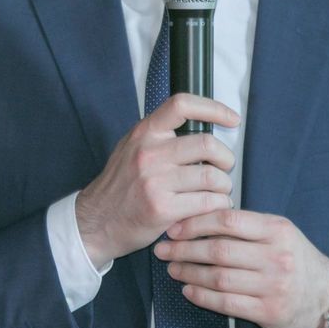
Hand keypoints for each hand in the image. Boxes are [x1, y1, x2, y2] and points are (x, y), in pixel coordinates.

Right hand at [74, 93, 240, 264]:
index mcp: (144, 133)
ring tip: (218, 192)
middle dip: (226, 158)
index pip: (182, 105)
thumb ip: (160, 137)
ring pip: (212, 177)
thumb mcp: (132, 149)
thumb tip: (201, 126)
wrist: (96, 222)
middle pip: (207, 144)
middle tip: (225, 168)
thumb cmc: (120, 187)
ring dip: (224, 186)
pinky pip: (207, 203)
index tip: (232, 119)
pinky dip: (218, 205)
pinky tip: (212, 208)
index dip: (214, 108)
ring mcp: (155, 181)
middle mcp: (149, 153)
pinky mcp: (163, 209)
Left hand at [153, 208, 328, 327]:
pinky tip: (189, 290)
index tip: (174, 228)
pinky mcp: (268, 311)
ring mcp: (273, 286)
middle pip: (219, 251)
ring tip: (173, 268)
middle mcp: (276, 257)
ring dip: (189, 273)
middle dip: (184, 250)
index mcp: (277, 230)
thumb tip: (199, 219)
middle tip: (164, 249)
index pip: (228, 221)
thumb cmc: (295, 259)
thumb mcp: (279, 233)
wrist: (326, 297)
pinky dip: (202, 297)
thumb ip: (247, 226)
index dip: (195, 224)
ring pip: (219, 278)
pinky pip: (226, 303)